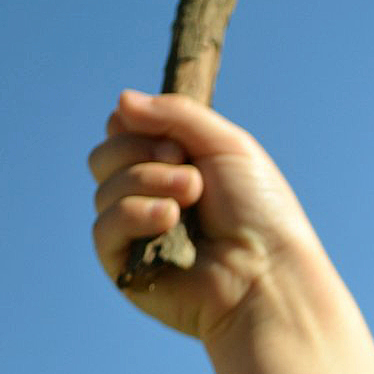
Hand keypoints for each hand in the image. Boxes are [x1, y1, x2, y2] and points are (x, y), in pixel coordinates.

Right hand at [88, 90, 326, 346]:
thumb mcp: (228, 146)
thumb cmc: (261, 213)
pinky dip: (134, 214)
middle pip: (104, 157)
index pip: (121, 132)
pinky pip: (103, 228)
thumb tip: (121, 100)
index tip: (175, 141)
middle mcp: (150, 199)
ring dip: (149, 182)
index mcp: (172, 168)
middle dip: (142, 154)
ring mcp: (137, 235)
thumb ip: (176, 115)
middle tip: (192, 174)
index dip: (136, 127)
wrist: (270, 273)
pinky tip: (168, 220)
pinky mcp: (127, 269)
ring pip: (104, 189)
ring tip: (193, 196)